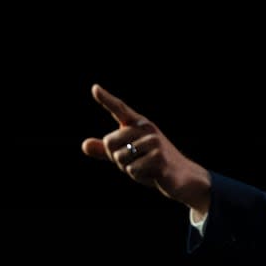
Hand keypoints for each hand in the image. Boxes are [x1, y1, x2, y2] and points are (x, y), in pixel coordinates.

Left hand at [81, 84, 210, 213]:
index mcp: (139, 124)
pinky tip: (152, 174)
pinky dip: (138, 176)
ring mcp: (154, 142)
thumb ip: (105, 151)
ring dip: (128, 168)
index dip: (106, 99)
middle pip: (109, 141)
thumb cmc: (152, 164)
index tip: (94, 88)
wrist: (182, 177)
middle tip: (136, 161)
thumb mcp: (127, 155)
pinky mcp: (158, 158)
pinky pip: (132, 169)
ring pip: (120, 157)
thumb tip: (84, 145)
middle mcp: (146, 129)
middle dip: (116, 157)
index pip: (120, 109)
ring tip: (146, 167)